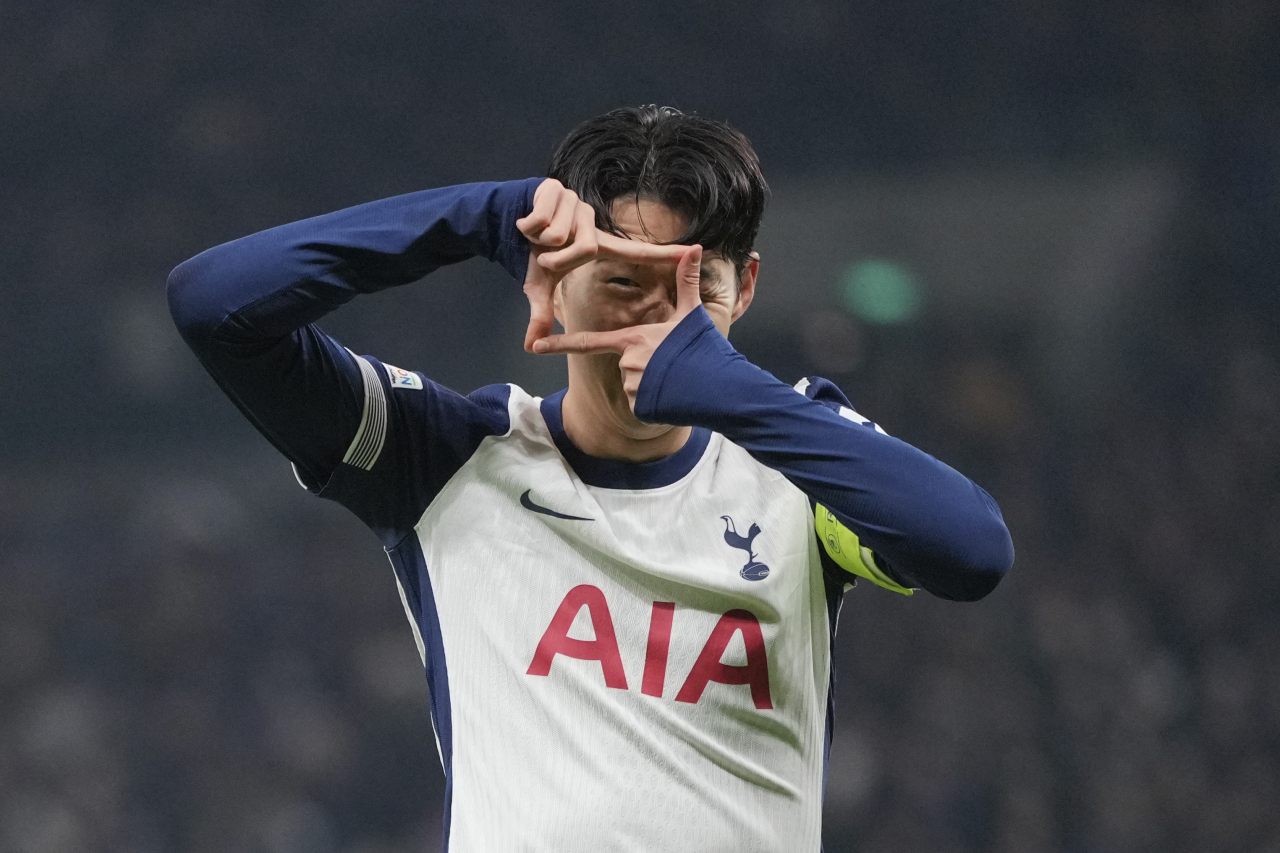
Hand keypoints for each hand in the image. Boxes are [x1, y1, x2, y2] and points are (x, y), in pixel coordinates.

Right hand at [517, 178, 688, 351]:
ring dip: (540, 239)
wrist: (508, 220)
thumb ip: (541, 314)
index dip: (664, 254)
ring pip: (560, 233)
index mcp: (596, 245)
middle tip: (544, 256)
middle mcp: (592, 223)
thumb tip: (529, 346)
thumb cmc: (533, 253)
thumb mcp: (539, 286)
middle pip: (585, 247)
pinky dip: (529, 224)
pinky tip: (527, 221)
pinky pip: (543, 219)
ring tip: (536, 236)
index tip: (694, 251)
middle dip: (558, 257)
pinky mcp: (557, 189)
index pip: (636, 252)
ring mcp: (577, 205)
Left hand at [532, 244, 703, 411]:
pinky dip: (655, 402)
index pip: (589, 342)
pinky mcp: (640, 408)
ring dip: (652, 384)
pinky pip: (641, 404)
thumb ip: (687, 282)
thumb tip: (695, 247)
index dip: (560, 344)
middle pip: (626, 364)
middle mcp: (627, 363)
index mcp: (632, 339)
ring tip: (674, 379)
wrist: (719, 387)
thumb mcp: (693, 313)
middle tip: (671, 365)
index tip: (535, 346)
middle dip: (646, 366)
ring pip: (635, 385)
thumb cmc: (703, 348)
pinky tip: (672, 396)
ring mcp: (632, 387)